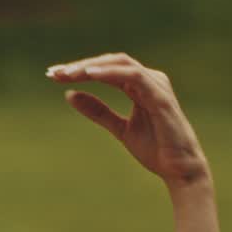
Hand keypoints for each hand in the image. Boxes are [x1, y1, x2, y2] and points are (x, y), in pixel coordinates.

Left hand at [47, 53, 211, 187]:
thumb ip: (98, 111)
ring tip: (68, 73)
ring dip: (91, 66)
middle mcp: (149, 79)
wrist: (179, 170)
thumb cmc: (155, 148)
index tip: (52, 75)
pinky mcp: (160, 96)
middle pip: (110, 61)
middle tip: (53, 72)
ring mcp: (156, 85)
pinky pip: (134, 76)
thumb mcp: (119, 128)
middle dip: (80, 65)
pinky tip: (91, 74)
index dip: (78, 70)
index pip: (105, 69)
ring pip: (120, 64)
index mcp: (139, 85)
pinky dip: (111, 73)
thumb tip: (69, 95)